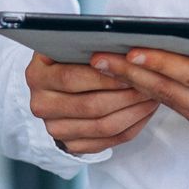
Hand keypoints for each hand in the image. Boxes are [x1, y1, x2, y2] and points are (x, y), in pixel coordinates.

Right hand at [25, 52, 160, 155]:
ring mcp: (54, 129)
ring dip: (133, 111)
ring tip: (152, 95)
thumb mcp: (68, 43)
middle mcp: (41, 105)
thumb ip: (85, 43)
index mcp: (36, 75)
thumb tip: (116, 42)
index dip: (104, 75)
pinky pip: (108, 141)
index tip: (131, 68)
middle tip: (149, 83)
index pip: (71, 78)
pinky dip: (132, 126)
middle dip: (125, 94)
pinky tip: (145, 111)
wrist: (56, 85)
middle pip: (90, 106)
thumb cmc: (70, 57)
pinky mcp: (71, 145)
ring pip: (102, 126)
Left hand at [93, 44, 188, 178]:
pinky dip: (160, 96)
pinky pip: (183, 111)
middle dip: (132, 76)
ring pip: (173, 103)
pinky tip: (146, 84)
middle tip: (97, 60)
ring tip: (111, 68)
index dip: (160, 63)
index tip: (130, 51)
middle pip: (171, 92)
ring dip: (140, 86)